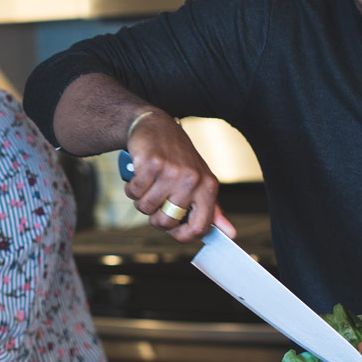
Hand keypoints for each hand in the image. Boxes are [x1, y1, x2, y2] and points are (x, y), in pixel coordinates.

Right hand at [126, 111, 235, 242]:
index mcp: (208, 187)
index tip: (172, 230)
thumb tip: (230, 233)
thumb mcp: (200, 181)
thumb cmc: (178, 158)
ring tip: (147, 185)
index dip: (182, 236)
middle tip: (154, 203)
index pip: (200, 227)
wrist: (156, 126)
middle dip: (154, 217)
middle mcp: (192, 179)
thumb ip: (212, 209)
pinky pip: (134, 192)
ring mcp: (172, 171)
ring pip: (146, 208)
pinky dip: (131, 188)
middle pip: (167, 222)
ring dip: (140, 201)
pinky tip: (138, 176)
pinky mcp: (152, 164)